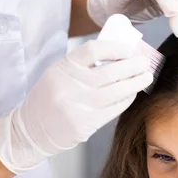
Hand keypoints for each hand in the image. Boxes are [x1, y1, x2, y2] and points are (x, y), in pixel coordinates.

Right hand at [0, 38, 151, 173]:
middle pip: (110, 72)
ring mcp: (77, 106)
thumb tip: (119, 55)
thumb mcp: (59, 73)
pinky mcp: (85, 124)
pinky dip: (126, 100)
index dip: (116, 48)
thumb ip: (83, 64)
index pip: (93, 50)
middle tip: (146, 63)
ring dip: (135, 83)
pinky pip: (113, 109)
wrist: (32, 128)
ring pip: (116, 92)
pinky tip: (132, 94)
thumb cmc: (51, 96)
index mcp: (63, 68)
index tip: (130, 50)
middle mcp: (69, 86)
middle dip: (133, 66)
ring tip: (146, 77)